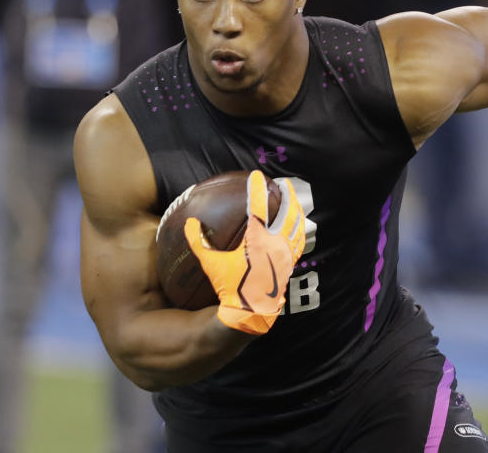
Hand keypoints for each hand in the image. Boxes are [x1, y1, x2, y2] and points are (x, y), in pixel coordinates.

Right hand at [184, 170, 305, 334]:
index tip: (256, 176)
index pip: (259, 207)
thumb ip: (198, 242)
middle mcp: (276, 244)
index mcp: (257, 240)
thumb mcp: (210, 264)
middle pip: (288, 213)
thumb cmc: (229, 288)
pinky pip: (298, 243)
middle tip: (284, 183)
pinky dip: (298, 231)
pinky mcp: (290, 265)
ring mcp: (286, 255)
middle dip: (287, 196)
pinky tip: (296, 228)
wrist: (249, 313)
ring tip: (294, 201)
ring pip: (297, 227)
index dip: (257, 189)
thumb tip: (189, 222)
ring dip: (296, 211)